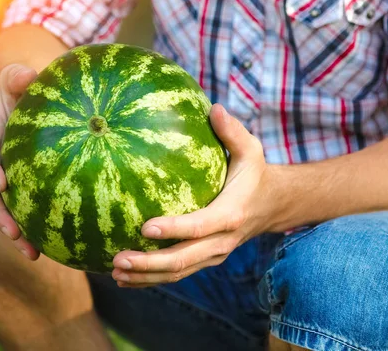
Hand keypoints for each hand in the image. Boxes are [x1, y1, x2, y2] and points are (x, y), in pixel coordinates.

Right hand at [0, 64, 39, 259]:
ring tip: (33, 253)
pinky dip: (32, 228)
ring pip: (4, 207)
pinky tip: (49, 247)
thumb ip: (17, 77)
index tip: (2, 184)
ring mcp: (3, 175)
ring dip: (15, 231)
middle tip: (14, 233)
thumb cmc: (23, 88)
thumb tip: (26, 74)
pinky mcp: (18, 186)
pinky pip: (23, 208)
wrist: (26, 101)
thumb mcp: (18, 79)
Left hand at [111, 104, 281, 286]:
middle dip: (150, 263)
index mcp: (230, 214)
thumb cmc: (255, 174)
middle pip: (184, 259)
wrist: (272, 206)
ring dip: (145, 276)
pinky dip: (150, 279)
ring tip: (115, 272)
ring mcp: (213, 255)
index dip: (174, 229)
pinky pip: (177, 274)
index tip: (144, 227)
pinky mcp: (205, 260)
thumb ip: (232, 132)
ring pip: (178, 273)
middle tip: (119, 258)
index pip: (200, 226)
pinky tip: (124, 278)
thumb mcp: (252, 151)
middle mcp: (221, 241)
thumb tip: (213, 108)